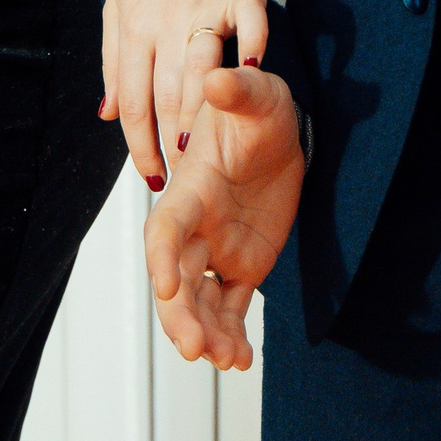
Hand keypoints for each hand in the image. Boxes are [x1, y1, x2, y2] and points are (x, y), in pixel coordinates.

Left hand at [103, 0, 271, 188]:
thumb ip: (113, 59)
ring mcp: (204, 3)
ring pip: (202, 69)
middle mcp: (164, 18)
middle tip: (183, 181)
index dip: (139, 145)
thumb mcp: (118, 3)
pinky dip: (252, 50)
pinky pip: (250, 24)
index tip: (151, 178)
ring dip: (203, 114)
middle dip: (172, 145)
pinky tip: (250, 76)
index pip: (132, 100)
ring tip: (207, 152)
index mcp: (132, 26)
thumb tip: (108, 112)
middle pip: (166, 95)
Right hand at [146, 65, 305, 368]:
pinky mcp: (241, 266)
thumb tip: (216, 79)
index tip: (165, 283)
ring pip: (199, 301)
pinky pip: (230, 308)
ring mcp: (216, 249)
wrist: (278, 133)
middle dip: (179, 314)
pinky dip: (232, 336)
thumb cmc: (260, 109)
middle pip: (176, 277)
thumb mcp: (258, 94)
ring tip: (226, 360)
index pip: (167, 225)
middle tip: (195, 349)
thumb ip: (238, 90)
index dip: (162, 254)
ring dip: (205, 333)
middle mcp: (197, 225)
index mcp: (194, 188)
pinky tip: (242, 361)